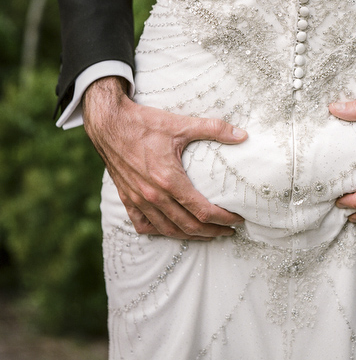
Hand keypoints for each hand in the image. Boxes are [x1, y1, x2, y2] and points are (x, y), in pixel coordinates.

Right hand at [82, 77, 246, 239]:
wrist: (109, 123)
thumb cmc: (145, 123)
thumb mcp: (182, 124)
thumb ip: (214, 129)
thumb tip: (242, 135)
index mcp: (169, 180)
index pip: (202, 210)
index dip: (223, 219)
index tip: (237, 220)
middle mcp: (153, 195)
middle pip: (188, 226)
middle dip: (212, 232)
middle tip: (228, 231)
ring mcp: (138, 200)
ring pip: (167, 230)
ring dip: (190, 236)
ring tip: (207, 235)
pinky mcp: (126, 199)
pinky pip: (143, 225)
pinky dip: (159, 231)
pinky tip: (171, 229)